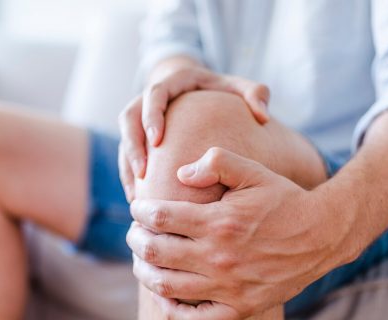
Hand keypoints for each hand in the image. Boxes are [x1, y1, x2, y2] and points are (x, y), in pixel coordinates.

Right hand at [118, 66, 270, 200]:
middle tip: (143, 171)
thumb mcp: (238, 87)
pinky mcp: (137, 135)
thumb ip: (254, 94)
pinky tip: (138, 198)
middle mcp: (149, 98)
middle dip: (133, 145)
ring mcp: (140, 117)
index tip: (158, 140)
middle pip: (129, 118)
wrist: (197, 88)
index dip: (152, 116)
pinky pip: (127, 154)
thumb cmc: (220, 90)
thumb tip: (262, 115)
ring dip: (128, 165)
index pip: (154, 94)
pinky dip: (130, 175)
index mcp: (171, 82)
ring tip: (136, 194)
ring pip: (125, 140)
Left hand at [126, 147, 352, 318]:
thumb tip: (181, 174)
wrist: (321, 235)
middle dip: (135, 238)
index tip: (138, 207)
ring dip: (144, 270)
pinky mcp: (240, 308)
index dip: (141, 210)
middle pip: (155, 251)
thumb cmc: (283, 200)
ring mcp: (228, 287)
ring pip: (166, 285)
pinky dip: (172, 309)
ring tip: (141, 258)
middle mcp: (219, 257)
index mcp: (220, 222)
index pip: (160, 217)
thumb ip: (216, 163)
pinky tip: (165, 293)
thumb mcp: (253, 172)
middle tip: (134, 231)